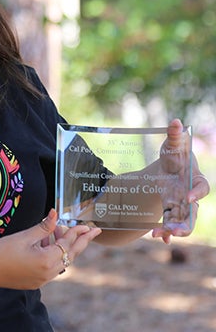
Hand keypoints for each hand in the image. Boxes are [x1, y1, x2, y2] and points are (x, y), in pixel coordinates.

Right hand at [0, 209, 101, 289]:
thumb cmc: (2, 251)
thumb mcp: (24, 236)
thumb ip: (43, 226)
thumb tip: (55, 214)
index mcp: (46, 260)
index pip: (67, 244)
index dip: (77, 232)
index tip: (87, 225)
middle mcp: (48, 273)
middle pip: (70, 255)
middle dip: (81, 242)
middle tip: (94, 231)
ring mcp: (42, 279)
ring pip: (62, 261)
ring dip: (64, 247)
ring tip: (59, 230)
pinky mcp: (36, 281)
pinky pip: (52, 267)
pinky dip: (54, 254)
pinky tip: (46, 242)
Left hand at [152, 119, 209, 242]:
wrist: (169, 164)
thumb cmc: (175, 152)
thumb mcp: (173, 143)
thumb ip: (175, 135)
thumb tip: (175, 122)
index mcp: (196, 178)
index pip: (202, 187)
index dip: (197, 193)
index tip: (188, 198)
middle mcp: (191, 194)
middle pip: (194, 212)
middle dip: (186, 222)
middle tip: (176, 230)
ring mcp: (182, 203)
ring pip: (182, 221)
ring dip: (174, 230)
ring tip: (160, 235)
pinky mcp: (171, 208)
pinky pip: (171, 222)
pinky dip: (166, 231)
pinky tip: (158, 238)